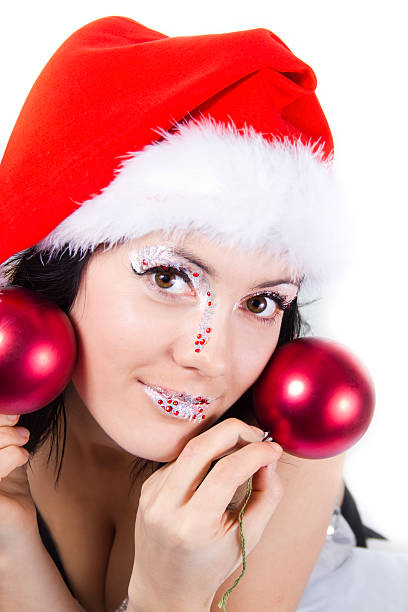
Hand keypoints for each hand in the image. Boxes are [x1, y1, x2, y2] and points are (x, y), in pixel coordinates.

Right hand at [0, 413, 36, 549]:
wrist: (15, 535)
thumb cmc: (8, 496)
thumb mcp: (5, 458)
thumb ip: (4, 436)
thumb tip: (12, 410)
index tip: (13, 413)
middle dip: (0, 424)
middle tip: (20, 429)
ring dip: (7, 437)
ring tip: (23, 440)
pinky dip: (12, 455)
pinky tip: (22, 456)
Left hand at [127, 418, 282, 610]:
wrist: (164, 587)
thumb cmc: (210, 566)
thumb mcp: (247, 538)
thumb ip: (267, 496)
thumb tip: (269, 459)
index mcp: (192, 525)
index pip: (226, 471)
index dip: (255, 453)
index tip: (274, 449)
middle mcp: (165, 506)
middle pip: (201, 445)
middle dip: (234, 431)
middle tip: (257, 436)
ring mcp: (152, 494)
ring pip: (190, 448)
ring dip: (220, 442)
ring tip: (242, 450)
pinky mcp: (148, 487)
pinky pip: (181, 460)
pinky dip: (204, 457)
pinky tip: (215, 470)